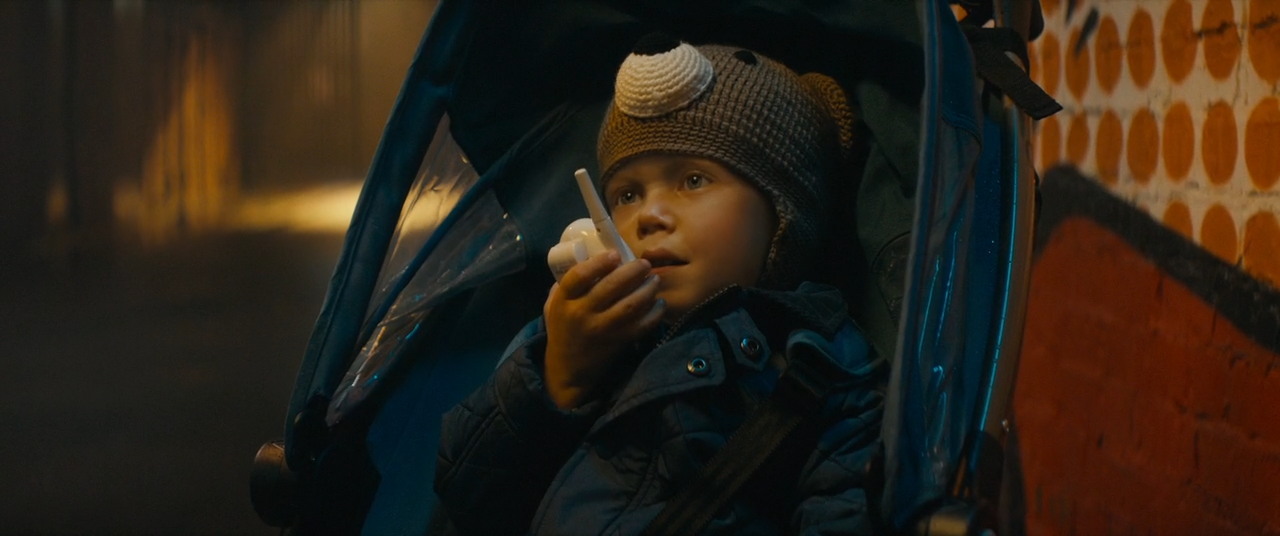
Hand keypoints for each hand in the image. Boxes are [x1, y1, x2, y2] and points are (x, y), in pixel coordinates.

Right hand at [543, 251, 664, 408]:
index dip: (599, 263)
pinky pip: (641, 325)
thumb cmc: (563, 329)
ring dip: (647, 289)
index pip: (579, 276)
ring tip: (654, 280)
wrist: (569, 369)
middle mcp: (582, 314)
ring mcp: (602, 329)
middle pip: (611, 287)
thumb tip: (590, 256)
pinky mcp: (618, 342)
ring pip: (630, 305)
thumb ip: (567, 284)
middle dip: (632, 271)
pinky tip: (659, 303)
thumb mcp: (554, 305)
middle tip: (644, 264)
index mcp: (564, 301)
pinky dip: (654, 313)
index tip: (615, 254)